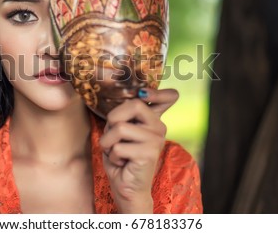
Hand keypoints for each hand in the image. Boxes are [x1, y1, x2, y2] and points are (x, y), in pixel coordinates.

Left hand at [99, 88, 178, 212]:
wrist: (126, 186)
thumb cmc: (120, 157)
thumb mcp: (120, 131)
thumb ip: (125, 114)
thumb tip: (131, 96)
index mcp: (154, 120)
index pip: (169, 96)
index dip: (157, 91)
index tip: (143, 93)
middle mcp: (159, 127)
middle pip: (134, 104)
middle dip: (113, 119)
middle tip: (114, 136)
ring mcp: (156, 139)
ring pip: (120, 127)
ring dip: (108, 142)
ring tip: (116, 151)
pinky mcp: (149, 152)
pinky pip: (118, 146)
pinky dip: (112, 156)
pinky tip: (122, 163)